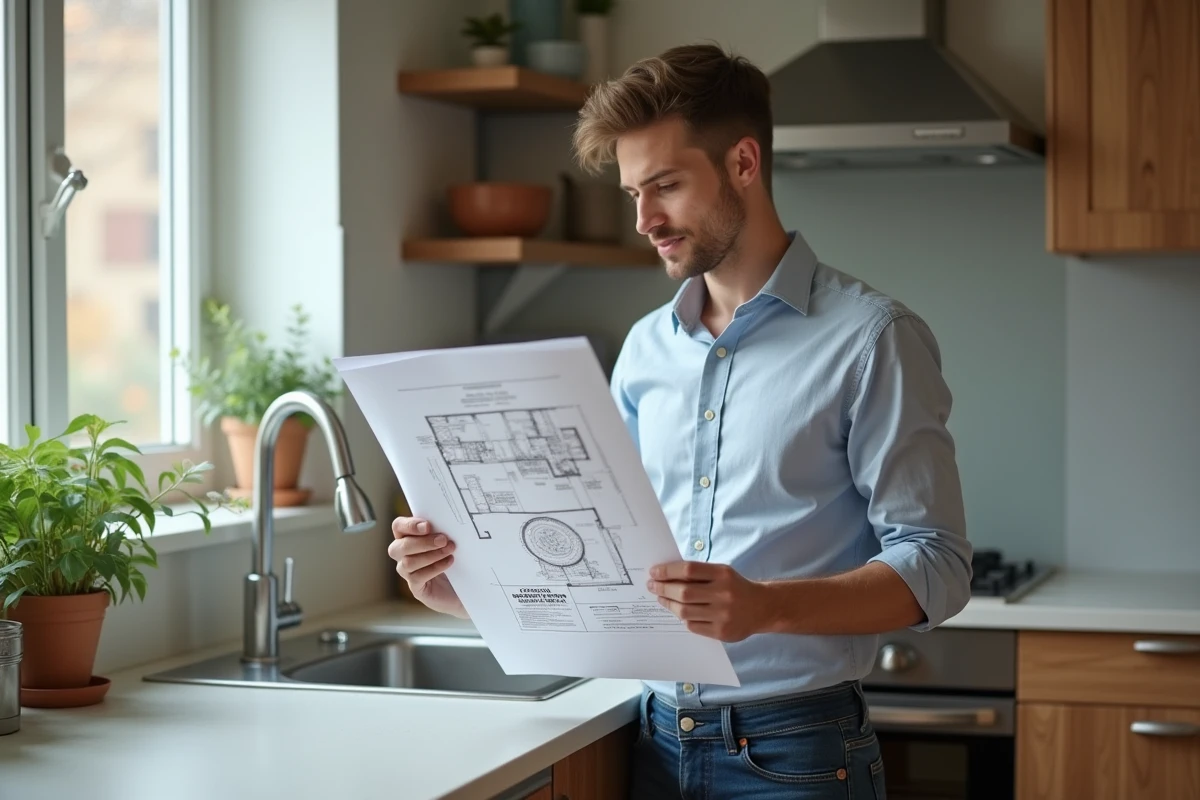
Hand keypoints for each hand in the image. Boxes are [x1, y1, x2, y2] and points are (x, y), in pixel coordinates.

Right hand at [388, 517, 467, 618]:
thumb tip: (447, 521)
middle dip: (422, 542)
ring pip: (407, 563)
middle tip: (443, 539)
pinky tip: (449, 562)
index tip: (428, 526)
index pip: (398, 526)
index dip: (410, 525)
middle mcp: (402, 554)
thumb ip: (442, 528)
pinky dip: (434, 568)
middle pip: (398, 547)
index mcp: (407, 536)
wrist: (467, 582)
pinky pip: (417, 577)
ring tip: (449, 550)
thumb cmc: (455, 555)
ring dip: (431, 555)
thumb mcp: (449, 538)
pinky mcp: (416, 587)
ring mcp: (407, 572)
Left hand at [646, 561, 770, 641]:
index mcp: (723, 574)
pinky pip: (693, 625)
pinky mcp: (722, 632)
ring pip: (685, 611)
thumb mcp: (722, 572)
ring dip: (669, 604)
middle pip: (684, 592)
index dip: (667, 571)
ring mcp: (723, 615)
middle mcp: (724, 594)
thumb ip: (698, 573)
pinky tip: (679, 612)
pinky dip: (683, 618)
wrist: (763, 608)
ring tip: (661, 599)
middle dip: (663, 589)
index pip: (688, 570)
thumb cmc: (735, 587)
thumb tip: (666, 575)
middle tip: (652, 586)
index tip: (654, 572)